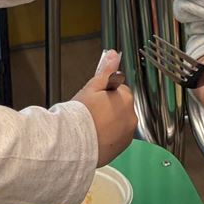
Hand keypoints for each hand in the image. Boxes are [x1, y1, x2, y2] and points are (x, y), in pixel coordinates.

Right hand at [72, 49, 136, 166]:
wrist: (72, 143)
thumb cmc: (80, 115)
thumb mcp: (91, 87)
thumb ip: (106, 71)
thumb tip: (113, 55)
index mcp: (125, 98)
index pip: (120, 89)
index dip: (105, 92)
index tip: (95, 98)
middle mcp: (131, 117)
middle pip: (121, 106)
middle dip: (109, 107)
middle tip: (92, 111)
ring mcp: (127, 133)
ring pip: (120, 122)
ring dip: (111, 122)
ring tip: (92, 124)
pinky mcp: (122, 147)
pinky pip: (118, 137)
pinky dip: (110, 136)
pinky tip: (96, 135)